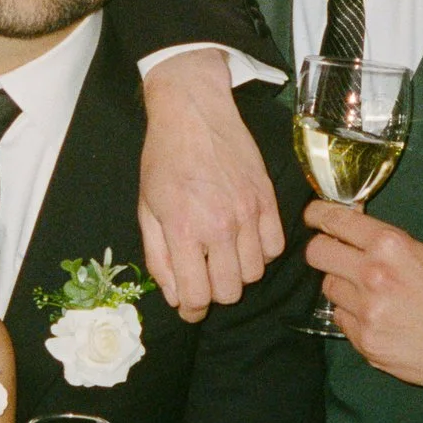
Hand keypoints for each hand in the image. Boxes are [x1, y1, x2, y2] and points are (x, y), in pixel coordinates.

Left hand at [138, 49, 283, 321]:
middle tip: (203, 276)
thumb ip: (159, 257)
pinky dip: (261, 252)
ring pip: (254, 273)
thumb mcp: (146, 209)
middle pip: (229, 291)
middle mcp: (220, 226)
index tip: (189, 306)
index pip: (197, 296)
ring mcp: (249, 213)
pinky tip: (244, 240)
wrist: (193, 112)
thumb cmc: (163, 159)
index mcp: (184, 230)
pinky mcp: (268, 199)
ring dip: (237, 272)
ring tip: (222, 254)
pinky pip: (276, 248)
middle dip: (213, 292)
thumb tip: (175, 296)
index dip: (191, 309)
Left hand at [305, 200, 422, 394]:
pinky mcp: (365, 342)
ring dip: (343, 288)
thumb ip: (385, 242)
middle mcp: (373, 275)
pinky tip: (379, 319)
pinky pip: (341, 320)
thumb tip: (352, 226)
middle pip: (317, 254)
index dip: (317, 216)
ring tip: (372, 295)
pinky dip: (353, 318)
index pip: (334, 221)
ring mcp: (367, 311)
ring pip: (329, 289)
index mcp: (390, 246)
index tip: (313, 217)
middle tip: (335, 256)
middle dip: (323, 252)